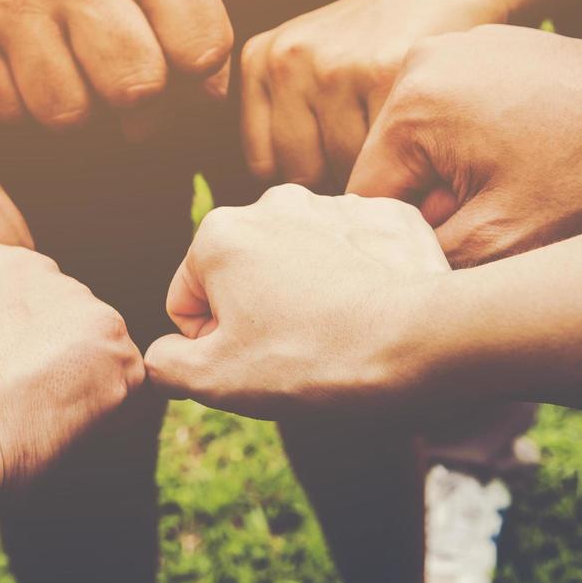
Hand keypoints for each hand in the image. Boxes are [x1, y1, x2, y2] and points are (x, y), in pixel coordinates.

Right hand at [0, 0, 232, 134]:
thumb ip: (201, 40)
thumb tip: (203, 97)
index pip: (202, 50)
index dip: (194, 74)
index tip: (175, 57)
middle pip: (135, 88)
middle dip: (138, 103)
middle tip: (124, 81)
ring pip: (68, 114)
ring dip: (80, 111)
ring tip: (77, 74)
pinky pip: (13, 114)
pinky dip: (29, 108)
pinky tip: (33, 69)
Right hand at [144, 184, 448, 418]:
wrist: (417, 342)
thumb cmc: (309, 359)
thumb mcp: (214, 379)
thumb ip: (166, 363)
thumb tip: (164, 355)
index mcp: (221, 233)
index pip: (189, 298)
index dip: (212, 343)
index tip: (252, 362)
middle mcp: (274, 203)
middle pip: (244, 272)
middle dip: (259, 312)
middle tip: (295, 352)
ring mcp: (336, 204)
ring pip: (301, 261)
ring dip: (307, 295)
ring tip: (337, 334)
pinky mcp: (389, 216)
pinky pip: (356, 253)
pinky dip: (358, 279)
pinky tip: (372, 312)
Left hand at [240, 0, 499, 189]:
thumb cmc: (382, 42)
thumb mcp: (314, 67)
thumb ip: (289, 123)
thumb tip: (287, 215)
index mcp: (262, 60)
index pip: (266, 167)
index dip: (311, 174)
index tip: (343, 156)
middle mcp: (288, 60)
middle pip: (302, 173)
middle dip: (343, 175)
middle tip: (380, 148)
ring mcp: (334, 64)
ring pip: (346, 170)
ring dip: (381, 170)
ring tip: (404, 138)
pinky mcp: (382, 71)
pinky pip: (388, 154)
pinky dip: (411, 158)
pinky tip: (424, 132)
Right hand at [348, 23, 581, 266]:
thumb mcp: (502, 242)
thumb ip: (426, 263)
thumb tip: (391, 275)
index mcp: (410, 102)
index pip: (366, 201)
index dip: (403, 247)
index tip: (450, 266)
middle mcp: (422, 60)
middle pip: (395, 170)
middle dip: (434, 211)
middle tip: (495, 233)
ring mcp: (458, 47)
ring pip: (428, 147)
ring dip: (459, 184)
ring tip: (518, 198)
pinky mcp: (492, 50)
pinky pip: (459, 118)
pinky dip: (481, 153)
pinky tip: (531, 168)